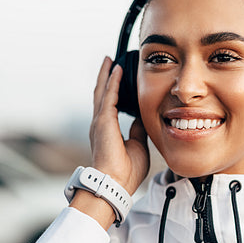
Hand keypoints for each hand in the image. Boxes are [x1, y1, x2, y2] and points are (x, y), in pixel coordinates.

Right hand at [89, 56, 149, 194]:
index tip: (119, 76)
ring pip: (102, 91)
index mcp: (108, 129)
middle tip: (110, 61)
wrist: (116, 182)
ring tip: (110, 60)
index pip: (110, 104)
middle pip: (102, 93)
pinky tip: (117, 70)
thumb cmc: (127, 170)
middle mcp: (101, 123)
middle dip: (106, 77)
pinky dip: (113, 82)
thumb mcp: (138, 144)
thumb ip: (138, 129)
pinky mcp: (103, 121)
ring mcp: (100, 122)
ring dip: (107, 74)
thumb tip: (143, 117)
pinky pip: (108, 96)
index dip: (114, 89)